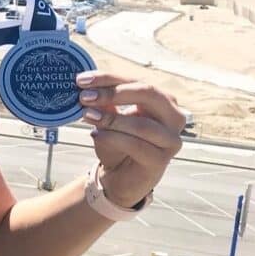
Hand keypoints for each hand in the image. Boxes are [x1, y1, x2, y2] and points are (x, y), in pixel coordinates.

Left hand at [77, 72, 185, 207]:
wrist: (121, 177)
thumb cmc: (118, 143)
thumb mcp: (109, 118)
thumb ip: (104, 102)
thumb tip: (88, 85)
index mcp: (162, 100)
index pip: (136, 81)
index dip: (108, 78)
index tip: (81, 80)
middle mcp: (173, 116)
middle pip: (147, 93)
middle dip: (113, 92)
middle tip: (85, 96)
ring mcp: (171, 139)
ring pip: (141, 123)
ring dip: (110, 119)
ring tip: (87, 115)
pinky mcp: (161, 160)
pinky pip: (136, 145)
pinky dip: (113, 138)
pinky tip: (95, 134)